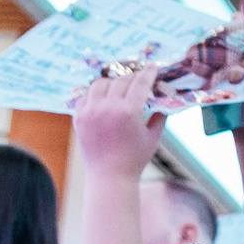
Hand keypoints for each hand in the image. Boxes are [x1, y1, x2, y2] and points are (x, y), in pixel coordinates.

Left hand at [73, 68, 168, 183]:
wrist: (109, 177)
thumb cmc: (135, 159)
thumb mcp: (153, 137)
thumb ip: (160, 116)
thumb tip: (164, 100)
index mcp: (129, 112)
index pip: (140, 83)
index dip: (148, 73)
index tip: (152, 66)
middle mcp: (108, 108)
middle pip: (121, 80)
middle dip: (132, 77)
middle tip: (138, 78)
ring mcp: (90, 111)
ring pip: (101, 84)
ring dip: (112, 82)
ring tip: (119, 86)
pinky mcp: (78, 117)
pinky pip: (86, 96)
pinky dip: (96, 93)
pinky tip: (103, 97)